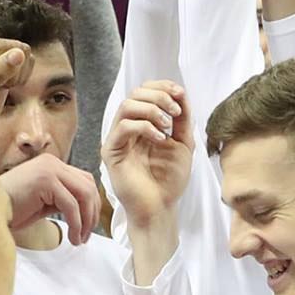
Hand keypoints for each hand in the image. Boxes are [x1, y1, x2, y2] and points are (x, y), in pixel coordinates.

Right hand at [0, 153, 98, 245]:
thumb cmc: (11, 209)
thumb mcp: (43, 202)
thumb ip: (63, 200)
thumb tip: (85, 211)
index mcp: (51, 165)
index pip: (84, 180)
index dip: (92, 204)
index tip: (89, 225)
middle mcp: (52, 162)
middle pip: (88, 186)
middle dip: (92, 213)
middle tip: (87, 235)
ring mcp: (49, 169)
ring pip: (84, 195)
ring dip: (86, 220)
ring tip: (80, 239)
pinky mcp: (46, 180)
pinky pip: (71, 205)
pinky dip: (76, 224)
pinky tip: (72, 237)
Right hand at [101, 80, 192, 227]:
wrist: (160, 207)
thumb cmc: (169, 180)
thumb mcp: (183, 142)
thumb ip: (182, 118)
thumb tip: (180, 92)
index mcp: (143, 124)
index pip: (145, 92)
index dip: (162, 87)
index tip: (180, 94)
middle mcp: (128, 128)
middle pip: (135, 93)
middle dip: (159, 96)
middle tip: (175, 112)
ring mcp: (118, 139)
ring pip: (126, 106)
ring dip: (151, 109)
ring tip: (167, 126)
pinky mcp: (112, 152)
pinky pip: (123, 127)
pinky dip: (144, 126)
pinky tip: (159, 138)